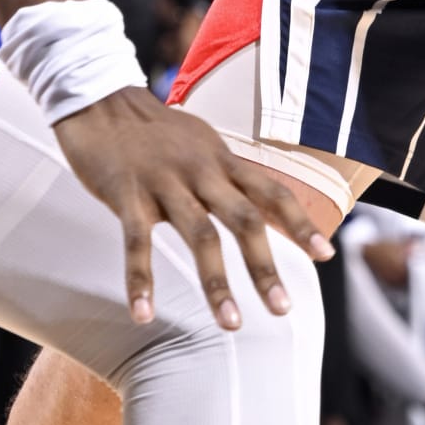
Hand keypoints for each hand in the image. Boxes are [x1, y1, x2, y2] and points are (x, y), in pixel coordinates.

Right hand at [55, 86, 333, 331]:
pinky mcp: (126, 193)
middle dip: (265, 267)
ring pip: (200, 235)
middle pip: (244, 219)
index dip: (301, 223)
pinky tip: (143, 315)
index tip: (327, 255)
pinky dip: (141, 280)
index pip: (272, 192)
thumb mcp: (201, 145)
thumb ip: (227, 176)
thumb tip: (260, 205)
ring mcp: (164, 181)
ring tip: (232, 325)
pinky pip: (136, 242)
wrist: (98, 99)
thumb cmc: (153, 132)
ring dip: (217, 284)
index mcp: (222, 160)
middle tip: (283, 309)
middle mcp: (201, 170)